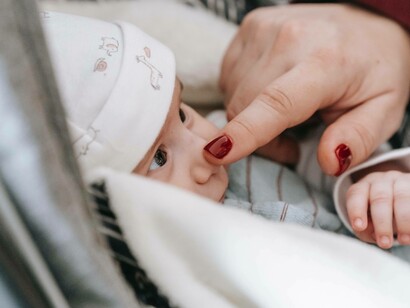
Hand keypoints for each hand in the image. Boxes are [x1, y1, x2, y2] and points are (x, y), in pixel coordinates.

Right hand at [204, 4, 409, 174]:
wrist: (364, 21)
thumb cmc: (373, 69)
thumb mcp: (384, 109)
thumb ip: (359, 137)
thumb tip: (329, 161)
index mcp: (326, 62)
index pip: (277, 102)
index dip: (245, 131)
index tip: (216, 154)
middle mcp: (289, 39)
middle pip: (245, 106)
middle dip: (259, 136)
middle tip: (291, 140)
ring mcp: (264, 29)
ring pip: (234, 94)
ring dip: (250, 115)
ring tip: (285, 112)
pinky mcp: (250, 27)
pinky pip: (230, 77)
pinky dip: (244, 94)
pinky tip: (270, 90)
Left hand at [346, 171, 409, 248]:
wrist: (400, 197)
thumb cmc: (377, 215)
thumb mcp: (367, 222)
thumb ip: (366, 229)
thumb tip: (375, 235)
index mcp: (363, 187)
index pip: (356, 195)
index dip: (357, 211)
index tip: (359, 226)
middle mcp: (381, 181)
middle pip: (380, 198)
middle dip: (382, 223)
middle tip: (385, 243)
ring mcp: (401, 181)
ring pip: (402, 198)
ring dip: (404, 221)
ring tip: (404, 240)